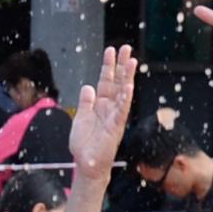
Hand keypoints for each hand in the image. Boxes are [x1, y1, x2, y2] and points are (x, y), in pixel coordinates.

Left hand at [66, 44, 141, 178]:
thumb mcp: (81, 118)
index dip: (108, 66)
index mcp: (100, 105)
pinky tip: (128, 86)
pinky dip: (124, 99)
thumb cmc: (84, 144)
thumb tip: (88, 86)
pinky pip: (121, 111)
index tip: (111, 50)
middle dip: (121, 65)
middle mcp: (110, 108)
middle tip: (126, 48)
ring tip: (131, 61)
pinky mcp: (115, 127)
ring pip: (122, 93)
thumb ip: (85, 103)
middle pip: (117, 82)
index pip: (106, 81)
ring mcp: (114, 116)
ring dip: (127, 77)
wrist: (86, 164)